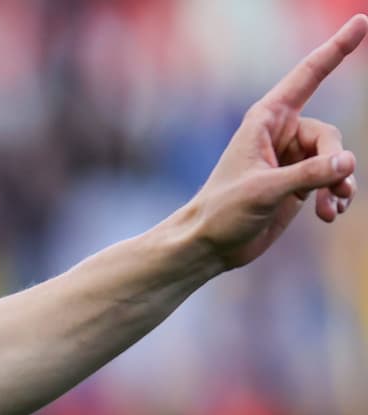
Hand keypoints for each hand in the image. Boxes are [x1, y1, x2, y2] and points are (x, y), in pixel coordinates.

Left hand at [185, 14, 364, 270]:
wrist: (209, 245)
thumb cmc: (223, 212)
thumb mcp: (265, 191)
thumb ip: (309, 175)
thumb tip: (347, 162)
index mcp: (266, 119)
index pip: (308, 76)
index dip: (336, 49)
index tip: (360, 21)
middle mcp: (281, 134)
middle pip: (330, 134)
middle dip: (335, 161)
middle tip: (333, 188)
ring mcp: (291, 159)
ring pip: (335, 159)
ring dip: (339, 184)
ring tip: (333, 207)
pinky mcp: (298, 183)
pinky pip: (332, 179)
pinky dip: (337, 195)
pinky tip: (331, 215)